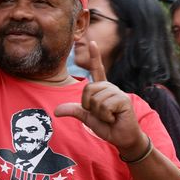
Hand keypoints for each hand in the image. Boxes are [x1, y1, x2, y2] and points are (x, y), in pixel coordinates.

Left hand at [54, 42, 146, 156]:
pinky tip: (114, 118)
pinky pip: (104, 106)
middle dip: (89, 106)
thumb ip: (74, 110)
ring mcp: (117, 92)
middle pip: (88, 90)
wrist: (122, 137)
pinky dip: (106, 117)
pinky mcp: (123, 100)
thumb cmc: (107, 126)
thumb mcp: (87, 118)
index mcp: (102, 88)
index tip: (91, 41)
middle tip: (101, 114)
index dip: (94, 56)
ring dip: (99, 114)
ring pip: (96, 100)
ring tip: (109, 116)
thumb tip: (56, 110)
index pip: (97, 69)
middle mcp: (110, 87)